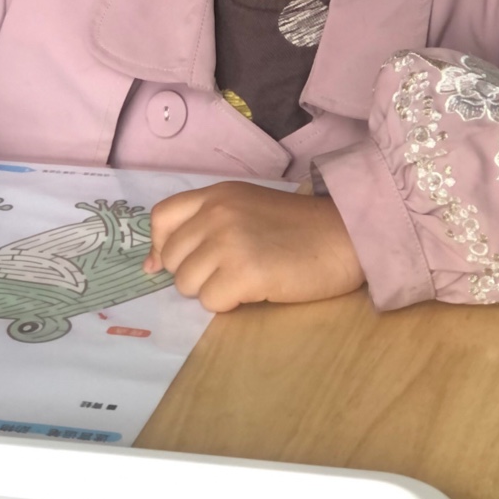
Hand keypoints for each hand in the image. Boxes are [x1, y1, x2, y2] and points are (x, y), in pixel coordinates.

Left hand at [144, 180, 364, 313]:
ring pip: (187, 284)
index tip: (179, 262)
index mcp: (217, 194)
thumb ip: (203, 225)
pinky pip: (211, 302)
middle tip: (230, 270)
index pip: (160, 217)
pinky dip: (230, 304)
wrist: (347, 236)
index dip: (162, 245)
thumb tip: (151, 265)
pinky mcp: (244, 272)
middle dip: (194, 273)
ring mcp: (229, 242)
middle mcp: (217, 213)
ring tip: (246, 278)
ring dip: (212, 290)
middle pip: (171, 258)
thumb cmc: (300, 228)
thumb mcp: (246, 208)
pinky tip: (257, 289)